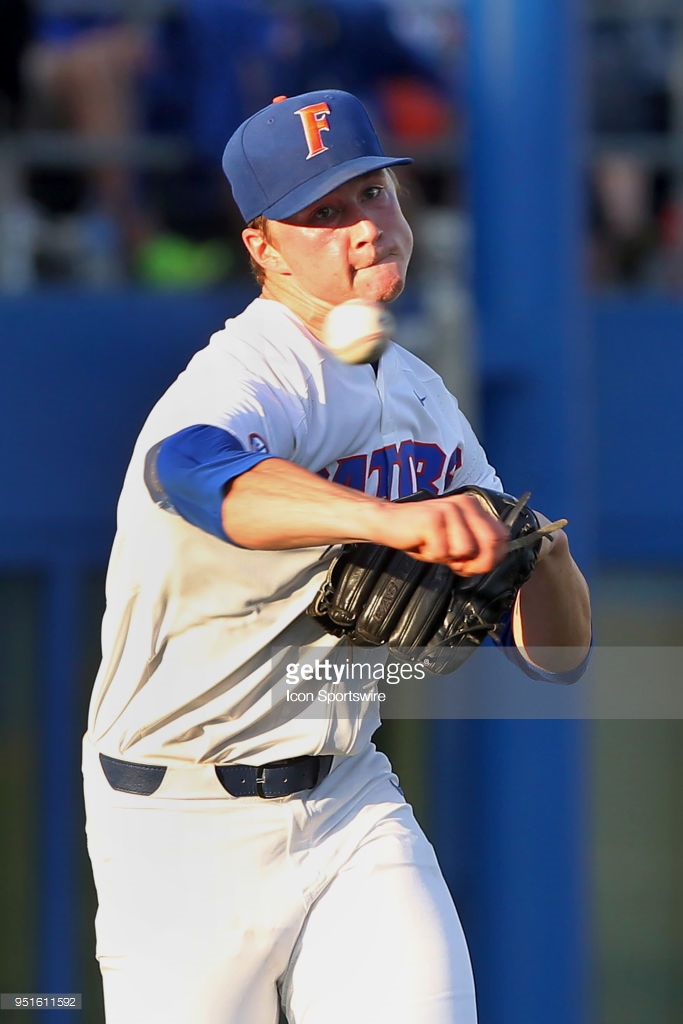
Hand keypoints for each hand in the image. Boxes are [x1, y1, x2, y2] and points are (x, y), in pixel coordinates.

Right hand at [376, 493, 509, 574]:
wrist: (387, 521)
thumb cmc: (420, 533)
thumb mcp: (454, 538)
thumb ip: (475, 546)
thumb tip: (489, 563)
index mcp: (473, 506)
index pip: (501, 536)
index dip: (493, 558)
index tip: (476, 565)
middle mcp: (465, 504)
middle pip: (490, 544)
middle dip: (476, 563)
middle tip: (457, 564)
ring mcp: (449, 510)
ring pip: (465, 551)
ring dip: (448, 558)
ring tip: (434, 548)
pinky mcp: (433, 519)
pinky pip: (442, 553)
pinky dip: (431, 556)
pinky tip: (423, 544)